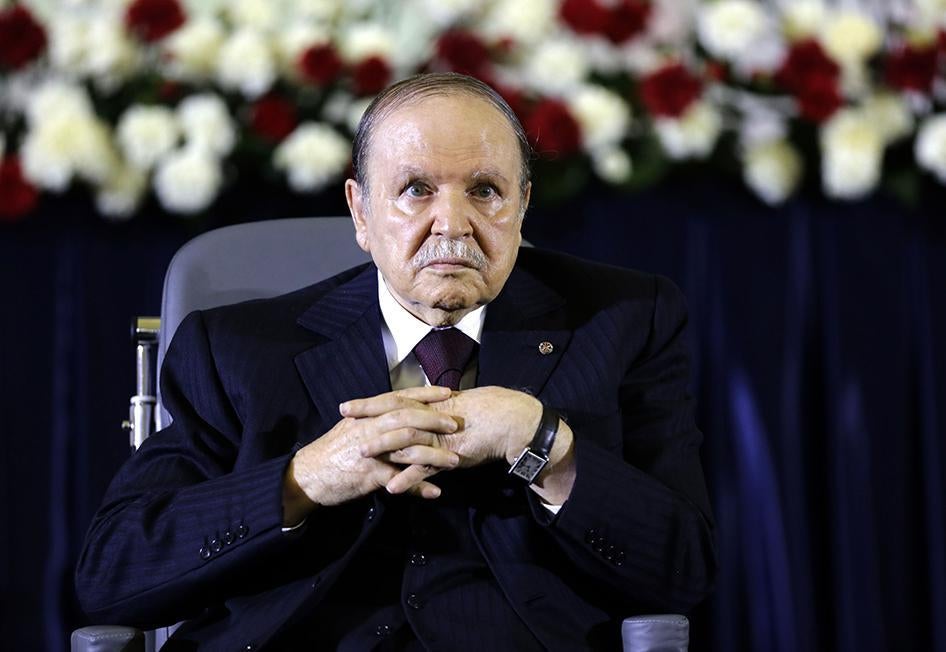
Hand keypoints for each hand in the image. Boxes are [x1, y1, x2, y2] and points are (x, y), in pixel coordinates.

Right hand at [283, 386, 459, 523]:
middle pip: (406, 417)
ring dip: (434, 456)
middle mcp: (368, 429)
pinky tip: (435, 492)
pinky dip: (418, 487)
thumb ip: (371, 420)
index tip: (447, 392)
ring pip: (407, 448)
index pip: (399, 398)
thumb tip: (392, 412)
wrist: (306, 477)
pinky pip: (398, 480)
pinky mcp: (368, 475)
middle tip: (455, 422)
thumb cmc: (330, 453)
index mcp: (366, 416)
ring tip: (455, 461)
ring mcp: (369, 451)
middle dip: (434, 419)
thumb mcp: (350, 430)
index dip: (424, 394)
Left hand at [354, 386, 540, 467]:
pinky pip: (426, 467)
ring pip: (406, 440)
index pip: (394, 400)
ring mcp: (440, 436)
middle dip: (367, 417)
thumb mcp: (452, 410)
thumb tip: (415, 412)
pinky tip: (392, 488)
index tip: (347, 406)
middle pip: (394, 414)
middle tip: (343, 420)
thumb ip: (432, 413)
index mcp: (430, 404)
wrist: (509, 421)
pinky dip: (409, 478)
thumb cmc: (483, 415)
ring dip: (382, 447)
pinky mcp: (450, 455)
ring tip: (360, 455)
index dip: (370, 403)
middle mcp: (431, 417)